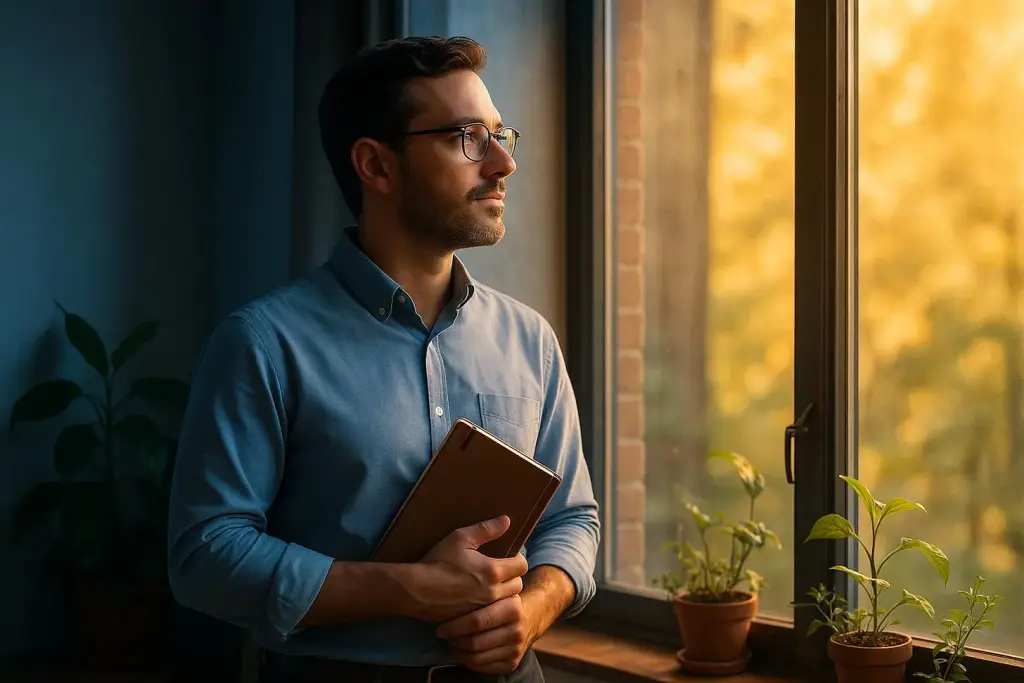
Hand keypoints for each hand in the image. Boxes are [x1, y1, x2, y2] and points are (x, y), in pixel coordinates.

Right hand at [403, 515, 528, 623]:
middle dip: (512, 577)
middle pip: (518, 585)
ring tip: (492, 585)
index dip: (517, 559)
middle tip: (501, 571)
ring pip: (508, 602)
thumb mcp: (460, 538)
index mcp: (492, 571)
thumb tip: (507, 520)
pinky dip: (492, 606)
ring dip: (504, 593)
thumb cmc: (438, 562)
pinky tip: (480, 599)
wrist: (416, 590)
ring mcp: (483, 609)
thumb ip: (486, 529)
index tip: (508, 557)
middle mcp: (492, 592)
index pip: (522, 566)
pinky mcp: (473, 620)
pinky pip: (493, 614)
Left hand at [435, 594, 534, 674]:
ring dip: (459, 652)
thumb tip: (446, 600)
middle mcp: (517, 631)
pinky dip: (469, 662)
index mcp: (513, 609)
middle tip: (443, 635)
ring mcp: (516, 649)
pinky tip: (463, 652)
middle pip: (475, 642)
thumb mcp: (498, 591)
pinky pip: (483, 668)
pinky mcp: (513, 663)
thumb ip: (480, 594)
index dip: (454, 627)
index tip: (440, 627)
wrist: (532, 615)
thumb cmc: (505, 601)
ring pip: (477, 658)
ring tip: (451, 643)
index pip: (476, 622)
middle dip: (454, 641)